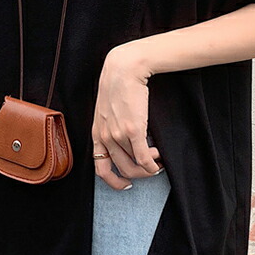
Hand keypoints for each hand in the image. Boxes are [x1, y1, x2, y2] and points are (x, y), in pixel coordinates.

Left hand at [92, 43, 164, 189]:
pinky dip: (152, 164)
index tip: (125, 184)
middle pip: (122, 169)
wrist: (123, 69)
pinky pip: (144, 157)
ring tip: (157, 161)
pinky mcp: (133, 129)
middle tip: (149, 169)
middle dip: (138, 174)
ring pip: (135, 165)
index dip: (113, 181)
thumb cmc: (117, 86)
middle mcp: (105, 138)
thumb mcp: (106, 110)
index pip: (100, 168)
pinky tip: (158, 160)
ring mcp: (119, 135)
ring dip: (149, 167)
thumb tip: (125, 143)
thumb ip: (111, 127)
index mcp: (96, 134)